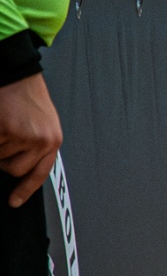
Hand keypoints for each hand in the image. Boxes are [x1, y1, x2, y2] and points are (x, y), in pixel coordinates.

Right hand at [0, 74, 60, 206]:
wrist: (16, 73)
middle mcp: (41, 141)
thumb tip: (19, 169)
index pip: (39, 173)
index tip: (13, 202)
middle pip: (13, 170)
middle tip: (4, 134)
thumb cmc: (25, 96)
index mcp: (52, 140)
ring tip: (3, 122)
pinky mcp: (4, 130)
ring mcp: (23, 136)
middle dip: (3, 158)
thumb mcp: (40, 122)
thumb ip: (34, 145)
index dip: (25, 190)